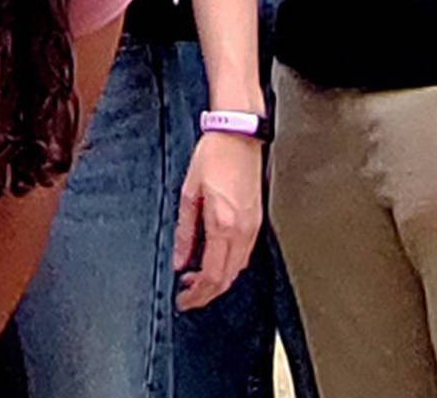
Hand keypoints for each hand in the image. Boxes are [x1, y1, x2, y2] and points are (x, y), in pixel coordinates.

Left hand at [170, 130, 262, 310]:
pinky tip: (212, 262)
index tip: (182, 300)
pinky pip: (243, 255)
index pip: (211, 274)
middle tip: (186, 297)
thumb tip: (179, 261)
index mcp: (223, 224)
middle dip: (206, 294)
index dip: (196, 294)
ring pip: (237, 269)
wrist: (240, 136)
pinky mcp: (257, 221)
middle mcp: (242, 231)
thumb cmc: (213, 157)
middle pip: (226, 278)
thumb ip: (184, 232)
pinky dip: (228, 267)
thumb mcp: (190, 193)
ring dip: (216, 281)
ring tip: (194, 281)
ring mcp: (253, 227)